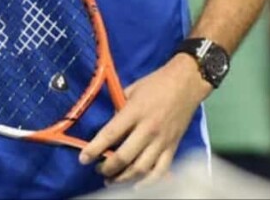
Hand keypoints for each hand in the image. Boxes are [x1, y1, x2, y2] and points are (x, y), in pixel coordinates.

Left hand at [79, 55, 210, 186]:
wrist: (186, 83)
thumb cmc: (155, 83)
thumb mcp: (131, 90)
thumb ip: (120, 109)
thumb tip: (110, 126)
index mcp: (134, 111)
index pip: (111, 134)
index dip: (95, 148)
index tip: (83, 159)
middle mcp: (148, 129)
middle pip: (125, 156)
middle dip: (108, 168)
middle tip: (98, 170)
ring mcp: (162, 141)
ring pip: (141, 168)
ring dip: (124, 178)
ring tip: (112, 180)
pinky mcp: (174, 148)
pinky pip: (161, 171)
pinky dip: (148, 182)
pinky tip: (137, 185)